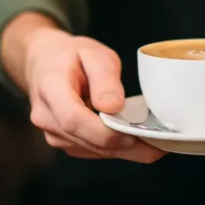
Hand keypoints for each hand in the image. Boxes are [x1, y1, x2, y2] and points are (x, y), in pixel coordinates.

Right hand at [24, 28, 165, 163]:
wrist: (44, 63)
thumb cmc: (71, 55)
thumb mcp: (93, 53)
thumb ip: (104, 79)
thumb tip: (113, 107)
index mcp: (50, 89)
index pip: (73, 120)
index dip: (105, 132)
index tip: (134, 134)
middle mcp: (46, 117)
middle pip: (87, 141)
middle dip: (124, 146)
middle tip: (160, 143)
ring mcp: (53, 133)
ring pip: (93, 151)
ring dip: (124, 151)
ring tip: (156, 142)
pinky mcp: (65, 142)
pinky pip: (92, 150)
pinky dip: (116, 148)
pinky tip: (138, 141)